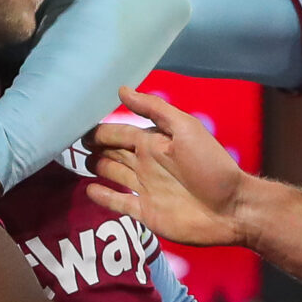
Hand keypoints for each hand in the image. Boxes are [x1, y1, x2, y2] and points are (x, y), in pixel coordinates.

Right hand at [86, 87, 253, 246]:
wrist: (231, 208)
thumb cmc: (210, 165)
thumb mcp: (185, 128)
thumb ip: (154, 109)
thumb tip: (121, 89)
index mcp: (154, 141)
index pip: (119, 131)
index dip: (100, 130)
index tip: (75, 126)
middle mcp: (146, 163)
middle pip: (113, 152)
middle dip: (94, 146)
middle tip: (69, 143)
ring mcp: (145, 188)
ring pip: (113, 174)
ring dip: (97, 167)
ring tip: (79, 162)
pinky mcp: (145, 213)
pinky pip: (118, 203)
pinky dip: (103, 196)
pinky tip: (89, 189)